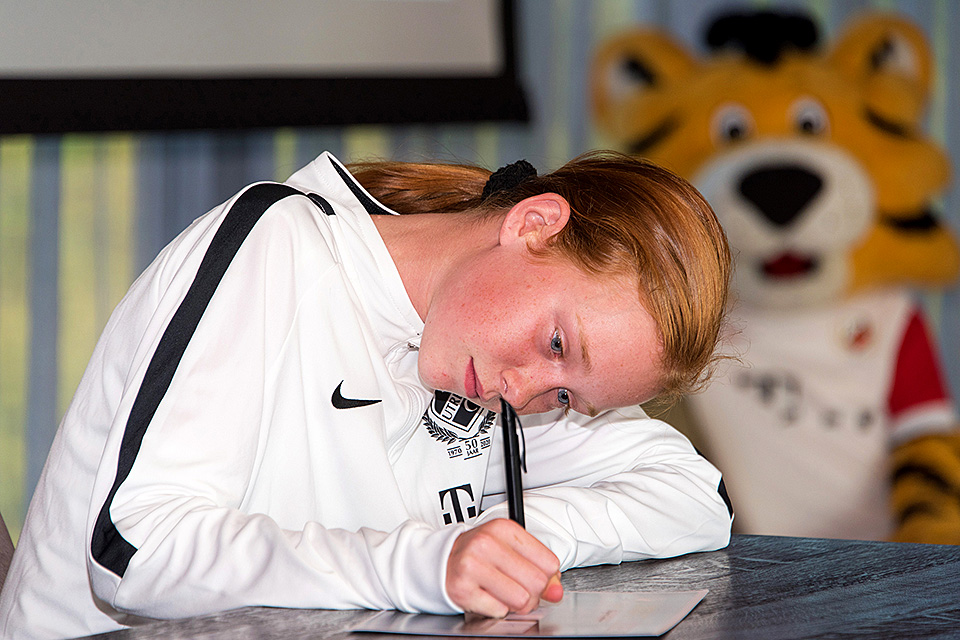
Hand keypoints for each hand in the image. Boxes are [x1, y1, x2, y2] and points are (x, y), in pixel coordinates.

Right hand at [445, 518, 563, 616]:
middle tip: (517, 587)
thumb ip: (539, 568)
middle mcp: (486, 543)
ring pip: (521, 600)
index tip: (532, 576)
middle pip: (537, 583)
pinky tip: (486, 596)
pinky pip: (499, 611)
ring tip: (501, 592)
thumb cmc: (479, 555)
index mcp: (503, 529)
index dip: (546, 577)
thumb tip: (556, 592)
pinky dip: (496, 609)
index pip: (549, 563)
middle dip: (532, 593)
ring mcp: (472, 565)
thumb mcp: (510, 550)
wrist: (440, 560)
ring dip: (514, 603)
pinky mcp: (462, 588)